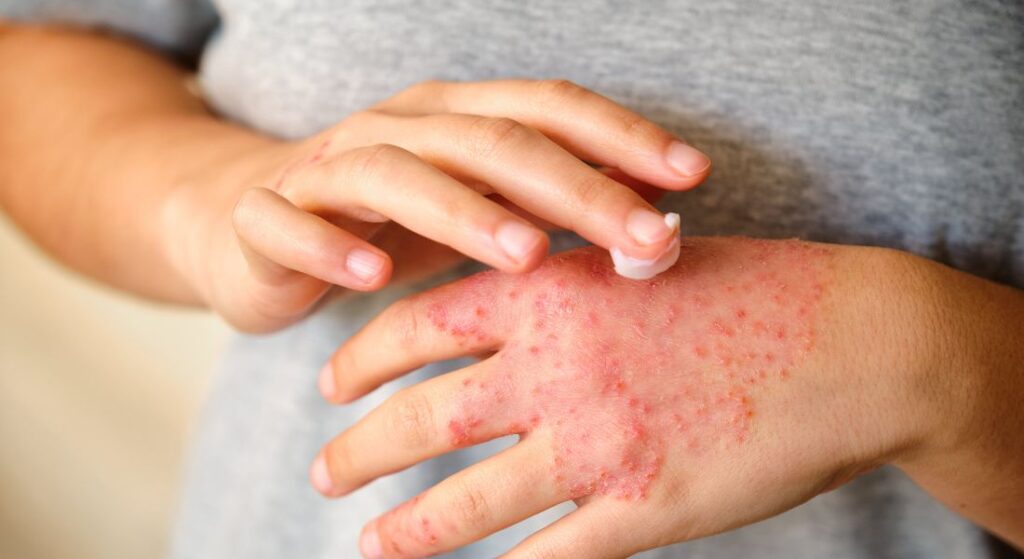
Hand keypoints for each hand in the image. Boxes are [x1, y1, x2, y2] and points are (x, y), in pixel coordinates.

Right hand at [159, 79, 710, 330]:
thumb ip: (550, 208)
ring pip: (397, 174)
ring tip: (528, 253)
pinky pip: (292, 224)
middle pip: (491, 142)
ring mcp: (328, 169)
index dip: (621, 137)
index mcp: (455, 118)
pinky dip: (331, 246)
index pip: (548, 111)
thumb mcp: (475, 211)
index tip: (695, 176)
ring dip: (464, 211)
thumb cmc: (387, 223)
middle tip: (643, 237)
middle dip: (575, 187)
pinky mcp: (266, 215)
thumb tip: (656, 221)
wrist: (251, 224)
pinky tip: (373, 274)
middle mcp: (397, 128)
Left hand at [310, 238, 1002, 557]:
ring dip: (404, 528)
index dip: (362, 359)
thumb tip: (488, 320)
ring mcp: (596, 443)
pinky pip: (545, 557)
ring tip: (368, 541)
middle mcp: (557, 368)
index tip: (332, 382)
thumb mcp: (634, 263)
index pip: (420, 326)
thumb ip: (557, 290)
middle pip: (421, 418)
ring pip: (464, 500)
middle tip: (324, 470)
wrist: (851, 342)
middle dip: (359, 449)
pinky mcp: (643, 507)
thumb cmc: (748, 292)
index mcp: (550, 294)